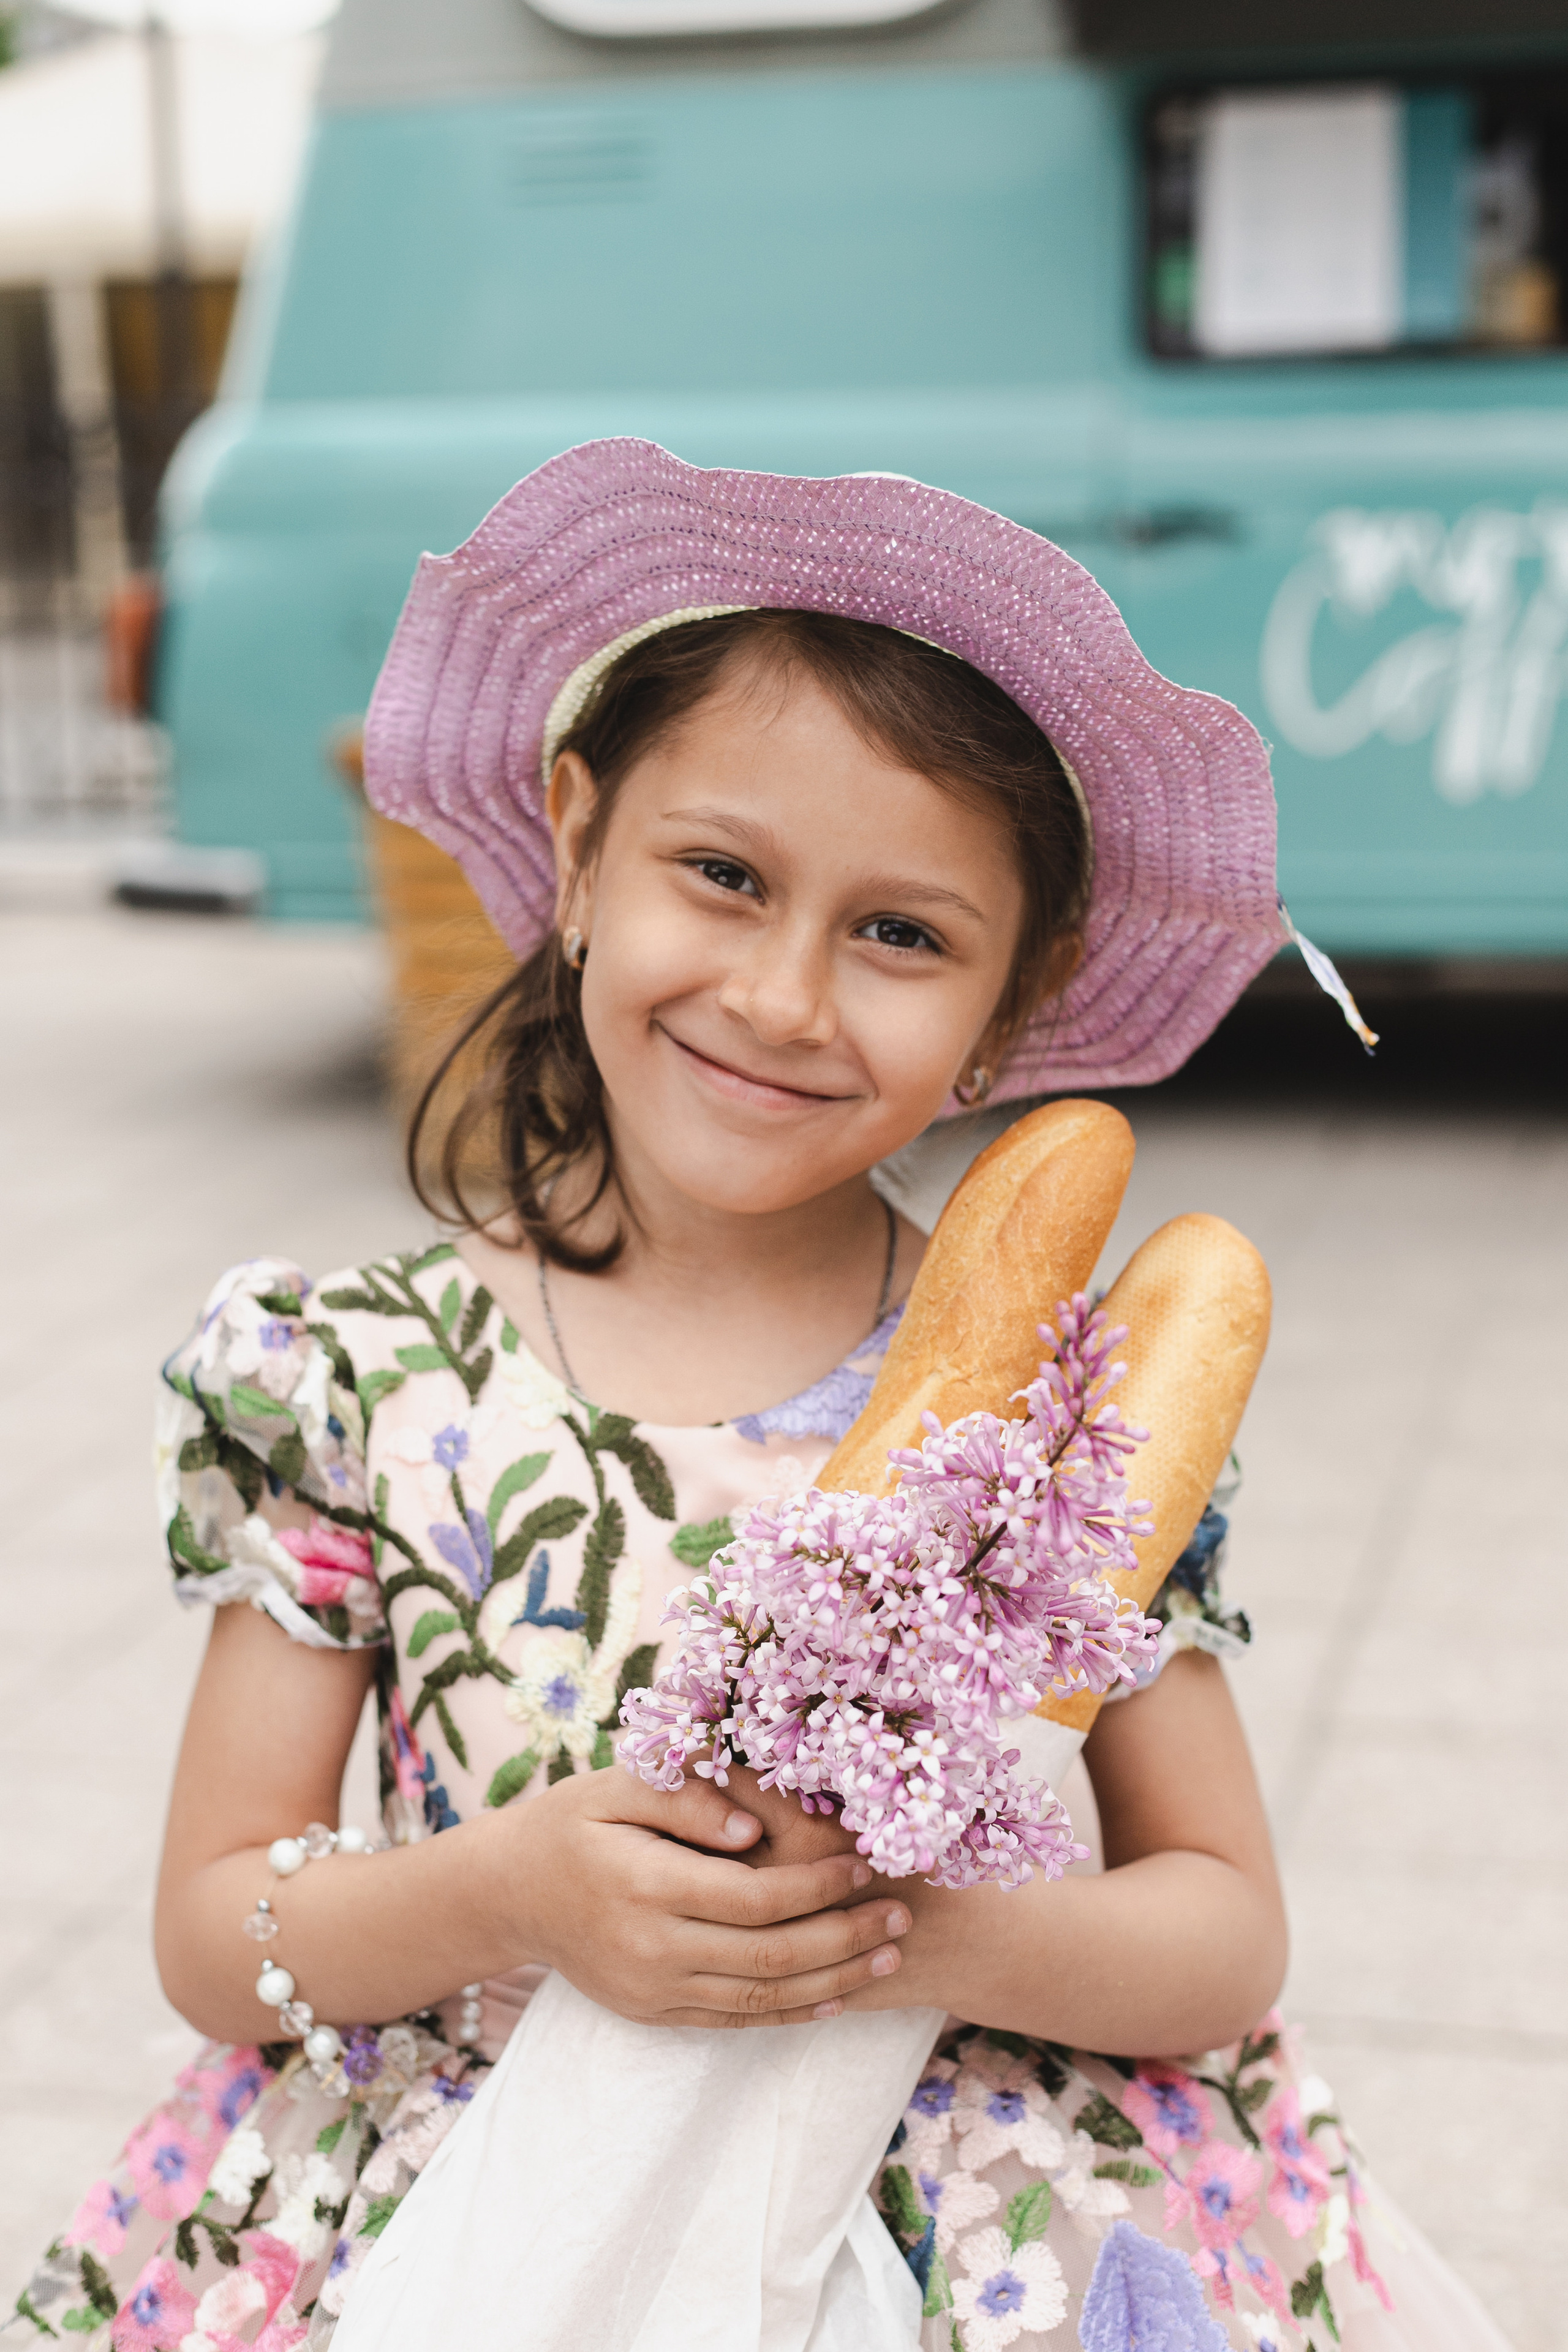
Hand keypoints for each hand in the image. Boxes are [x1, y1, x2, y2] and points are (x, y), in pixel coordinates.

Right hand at [511, 1767, 907, 2027]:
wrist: (510, 1891)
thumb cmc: (573, 1822)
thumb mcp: (619, 1786)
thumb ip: (687, 1800)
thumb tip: (752, 1829)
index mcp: (645, 1885)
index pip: (755, 1898)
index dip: (818, 1886)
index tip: (868, 1865)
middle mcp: (650, 1949)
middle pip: (769, 1958)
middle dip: (844, 1939)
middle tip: (901, 1917)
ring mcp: (651, 1990)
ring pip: (760, 2000)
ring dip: (833, 1982)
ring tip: (889, 1957)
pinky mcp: (653, 2013)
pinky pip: (733, 2021)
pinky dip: (790, 2014)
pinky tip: (837, 1998)